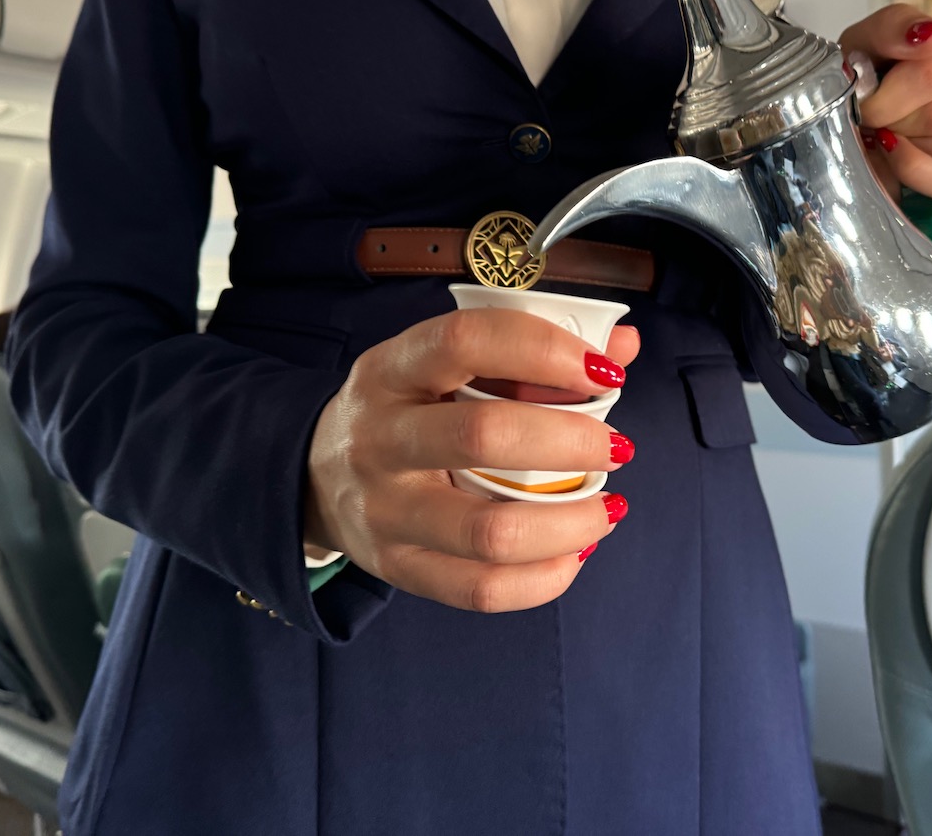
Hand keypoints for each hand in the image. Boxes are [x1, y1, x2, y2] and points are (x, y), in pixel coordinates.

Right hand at [304, 309, 639, 612]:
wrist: (310, 475)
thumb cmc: (404, 408)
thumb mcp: (440, 365)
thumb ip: (528, 349)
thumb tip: (621, 344)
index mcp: (391, 369)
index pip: (465, 341)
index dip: (542, 350)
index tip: (602, 371)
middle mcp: (379, 438)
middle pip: (482, 437)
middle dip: (570, 442)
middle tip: (615, 446)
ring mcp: (383, 510)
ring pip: (487, 531)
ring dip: (569, 523)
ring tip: (609, 507)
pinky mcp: (396, 566)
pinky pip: (479, 590)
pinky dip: (543, 579)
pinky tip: (574, 552)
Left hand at [840, 5, 931, 206]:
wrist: (870, 112)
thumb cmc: (875, 73)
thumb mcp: (868, 41)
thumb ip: (894, 27)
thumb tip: (931, 35)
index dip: (889, 97)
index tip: (865, 105)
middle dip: (896, 123)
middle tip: (877, 120)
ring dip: (908, 150)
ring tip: (892, 136)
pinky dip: (919, 178)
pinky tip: (901, 162)